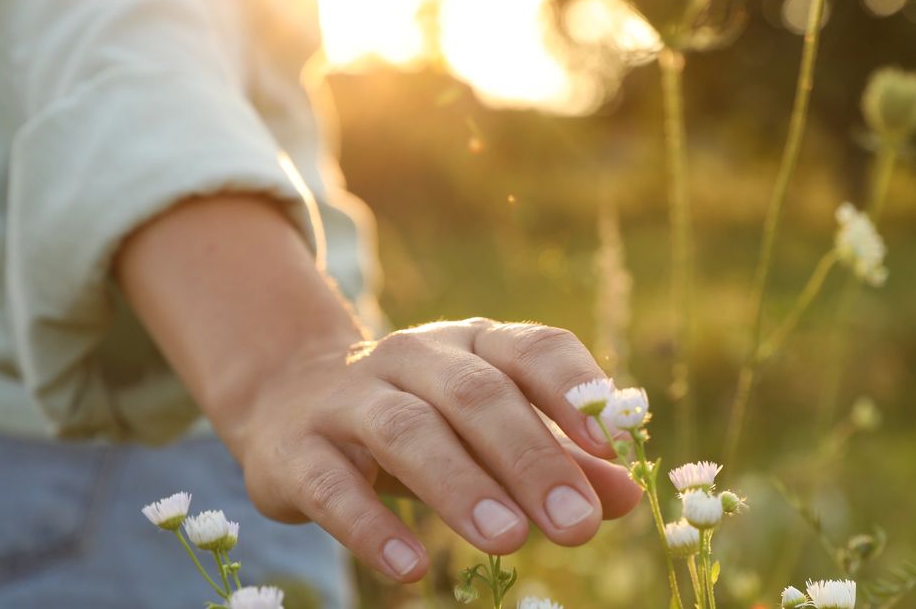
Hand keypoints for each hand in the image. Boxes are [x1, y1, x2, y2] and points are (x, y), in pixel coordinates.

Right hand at [115, 196, 639, 581]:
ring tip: (510, 540)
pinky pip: (334, 486)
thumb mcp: (487, 430)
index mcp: (471, 344)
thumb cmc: (419, 418)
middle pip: (477, 396)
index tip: (611, 448)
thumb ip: (557, 458)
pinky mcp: (296, 448)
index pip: (532, 349)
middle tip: (575, 524)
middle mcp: (413, 356)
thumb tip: (627, 497)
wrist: (288, 399)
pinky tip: (411, 570)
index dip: (573, 392)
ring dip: (461, 485)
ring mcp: (349, 397)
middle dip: (531, 459)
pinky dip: (372, 527)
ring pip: (407, 432)